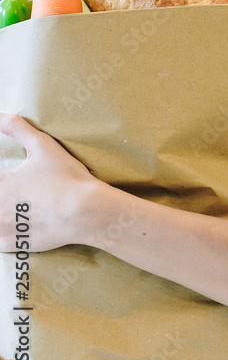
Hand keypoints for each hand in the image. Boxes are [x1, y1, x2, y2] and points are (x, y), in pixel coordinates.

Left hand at [0, 113, 102, 251]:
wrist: (86, 212)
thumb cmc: (66, 178)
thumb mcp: (44, 146)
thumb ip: (18, 128)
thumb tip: (0, 114)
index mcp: (0, 182)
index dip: (1, 181)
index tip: (7, 181)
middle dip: (1, 198)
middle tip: (17, 194)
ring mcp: (0, 228)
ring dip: (1, 216)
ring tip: (13, 211)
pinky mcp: (10, 245)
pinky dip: (4, 236)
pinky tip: (14, 228)